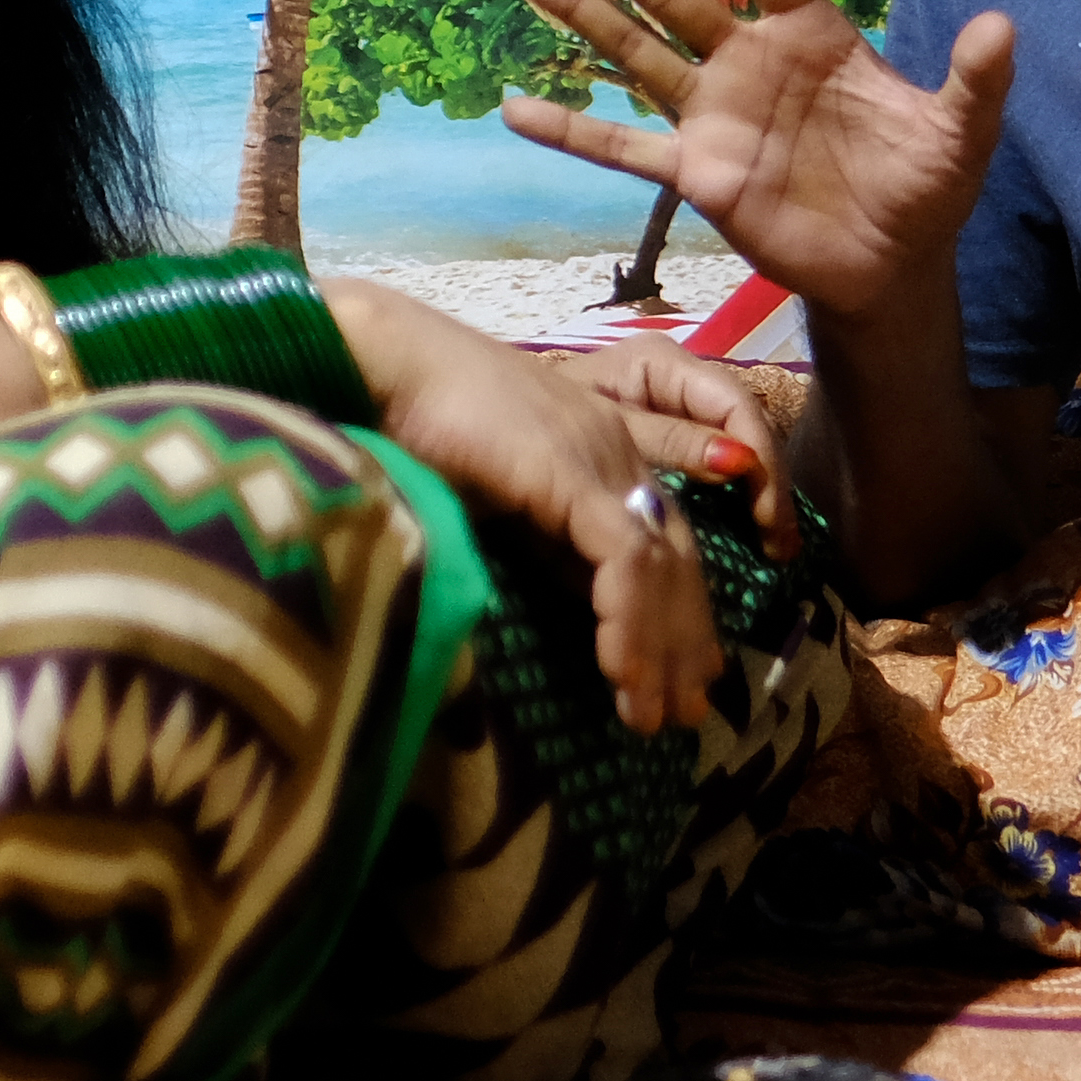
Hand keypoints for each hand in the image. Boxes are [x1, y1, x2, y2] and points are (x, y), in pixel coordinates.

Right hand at [329, 284, 737, 733]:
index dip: (677, 615)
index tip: (678, 679)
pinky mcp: (575, 471)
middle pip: (678, 559)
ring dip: (660, 647)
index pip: (663, 546)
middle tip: (687, 713)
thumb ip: (543, 544)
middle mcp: (618, 454)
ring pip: (661, 565)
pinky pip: (623, 558)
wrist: (394, 364)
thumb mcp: (502, 503)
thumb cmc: (425, 428)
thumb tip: (570, 605)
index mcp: (602, 459)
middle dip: (685, 642)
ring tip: (652, 715)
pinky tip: (622, 673)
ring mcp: (603, 458)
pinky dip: (628, 621)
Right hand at [498, 0, 1012, 344]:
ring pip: (635, 52)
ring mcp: (715, 116)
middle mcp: (749, 62)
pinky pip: (624, 149)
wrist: (896, 267)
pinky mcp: (698, 175)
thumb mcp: (962, 132)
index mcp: (811, 33)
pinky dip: (571, 130)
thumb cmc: (926, 185)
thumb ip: (977, 79)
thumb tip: (1002, 25)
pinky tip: (516, 107)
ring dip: (580, 12)